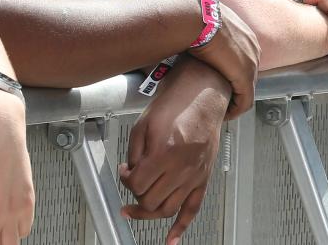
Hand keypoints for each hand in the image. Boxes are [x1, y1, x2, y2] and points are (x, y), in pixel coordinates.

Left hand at [120, 57, 229, 244]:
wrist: (202, 97)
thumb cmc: (174, 105)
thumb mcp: (144, 123)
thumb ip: (134, 152)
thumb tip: (129, 173)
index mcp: (164, 152)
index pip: (138, 183)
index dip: (125, 180)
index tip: (124, 171)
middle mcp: (181, 168)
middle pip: (151, 200)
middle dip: (135, 195)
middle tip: (130, 186)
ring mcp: (194, 176)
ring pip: (169, 209)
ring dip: (150, 214)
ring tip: (136, 211)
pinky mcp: (203, 178)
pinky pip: (193, 209)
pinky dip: (181, 227)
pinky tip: (171, 239)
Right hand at [188, 1, 258, 118]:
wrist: (196, 18)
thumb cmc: (194, 17)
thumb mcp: (205, 21)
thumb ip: (207, 29)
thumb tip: (193, 30)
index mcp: (245, 34)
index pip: (243, 58)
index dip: (232, 72)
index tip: (221, 80)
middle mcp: (253, 48)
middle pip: (247, 74)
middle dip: (235, 87)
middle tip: (221, 96)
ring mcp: (251, 63)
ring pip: (247, 90)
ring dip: (235, 100)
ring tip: (222, 107)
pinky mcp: (244, 77)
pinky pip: (245, 101)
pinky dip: (236, 110)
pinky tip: (226, 114)